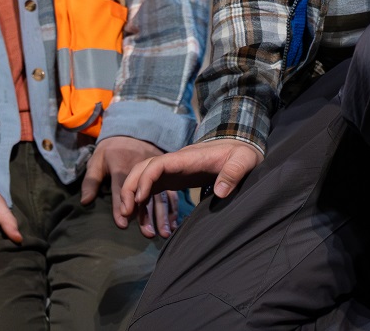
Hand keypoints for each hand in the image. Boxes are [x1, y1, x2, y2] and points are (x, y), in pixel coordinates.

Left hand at [81, 135, 179, 237]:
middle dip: (147, 214)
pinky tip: (172, 223)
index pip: (121, 188)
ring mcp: (156, 168)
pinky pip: (170, 190)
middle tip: (147, 233)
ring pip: (161, 193)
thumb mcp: (98, 160)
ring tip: (163, 233)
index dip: (121, 205)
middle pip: (144, 193)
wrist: (133, 129)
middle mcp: (141, 166)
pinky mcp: (166, 171)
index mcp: (122, 165)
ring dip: (163, 214)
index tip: (122, 223)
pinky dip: (172, 208)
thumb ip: (91, 181)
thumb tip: (85, 201)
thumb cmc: (112, 148)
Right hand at [116, 140, 262, 229]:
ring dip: (134, 198)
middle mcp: (175, 162)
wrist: (240, 149)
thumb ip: (233, 173)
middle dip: (130, 188)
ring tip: (130, 221)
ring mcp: (173, 170)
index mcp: (187, 157)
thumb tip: (221, 192)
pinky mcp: (175, 179)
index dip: (145, 180)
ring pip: (144, 180)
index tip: (140, 199)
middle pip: (143, 169)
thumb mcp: (243, 160)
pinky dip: (144, 203)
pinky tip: (143, 220)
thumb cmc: (241, 154)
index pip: (158, 164)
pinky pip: (153, 189)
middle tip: (126, 213)